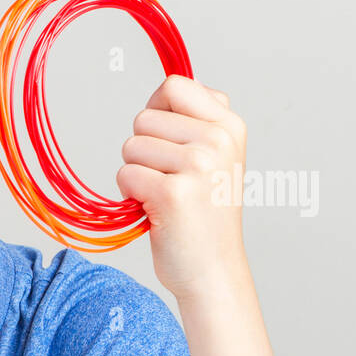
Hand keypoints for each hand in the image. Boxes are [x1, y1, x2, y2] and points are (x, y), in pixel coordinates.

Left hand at [116, 74, 249, 299]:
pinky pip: (124, 175)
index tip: (166, 140)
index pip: (173, 85)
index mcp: (230, 125)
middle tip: (167, 179)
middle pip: (144, 117)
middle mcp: (218, 140)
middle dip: (142, 149)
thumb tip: (167, 86)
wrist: (213, 270)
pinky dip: (130, 195)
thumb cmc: (204, 214)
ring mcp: (198, 165)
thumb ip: (196, 120)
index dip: (156, 109)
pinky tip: (154, 211)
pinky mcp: (172, 193)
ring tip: (163, 196)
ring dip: (136, 173)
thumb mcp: (217, 156)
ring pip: (131, 146)